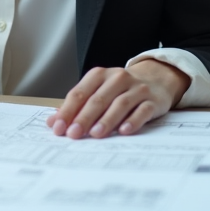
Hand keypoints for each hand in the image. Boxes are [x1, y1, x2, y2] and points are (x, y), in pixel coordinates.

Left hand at [46, 60, 190, 138]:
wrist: (156, 78)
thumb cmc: (120, 89)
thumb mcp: (98, 91)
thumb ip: (76, 106)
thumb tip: (52, 121)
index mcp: (99, 75)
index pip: (80, 92)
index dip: (68, 111)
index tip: (58, 128)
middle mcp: (118, 79)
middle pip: (98, 99)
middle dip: (84, 117)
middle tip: (74, 134)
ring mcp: (136, 89)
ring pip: (120, 103)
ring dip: (107, 120)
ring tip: (96, 134)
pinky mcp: (153, 100)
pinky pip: (142, 110)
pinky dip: (133, 120)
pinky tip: (124, 131)